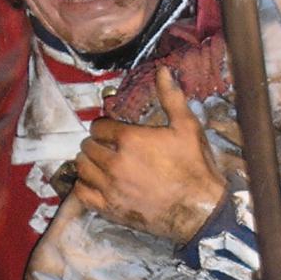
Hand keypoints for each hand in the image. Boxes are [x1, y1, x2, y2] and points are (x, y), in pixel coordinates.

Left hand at [73, 65, 225, 242]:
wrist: (198, 210)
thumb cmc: (194, 167)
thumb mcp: (187, 127)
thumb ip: (171, 97)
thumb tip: (163, 69)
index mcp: (129, 139)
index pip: (99, 127)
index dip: (105, 127)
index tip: (113, 131)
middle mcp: (114, 162)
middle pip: (88, 146)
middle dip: (96, 143)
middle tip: (107, 147)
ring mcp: (109, 187)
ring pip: (81, 168)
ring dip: (88, 162)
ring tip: (100, 163)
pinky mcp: (109, 208)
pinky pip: (82, 194)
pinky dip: (84, 186)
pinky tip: (95, 183)